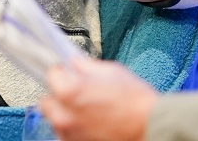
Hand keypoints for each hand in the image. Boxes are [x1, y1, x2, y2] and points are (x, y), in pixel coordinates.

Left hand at [40, 55, 156, 140]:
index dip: (62, 72)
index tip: (68, 73)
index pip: (51, 75)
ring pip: (56, 120)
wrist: (151, 126)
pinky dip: (75, 129)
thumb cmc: (135, 101)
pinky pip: (67, 134)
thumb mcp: (111, 71)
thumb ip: (85, 66)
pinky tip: (93, 123)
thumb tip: (74, 63)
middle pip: (47, 101)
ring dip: (66, 114)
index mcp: (69, 92)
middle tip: (77, 93)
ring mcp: (69, 135)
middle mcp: (64, 116)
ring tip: (89, 111)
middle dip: (59, 95)